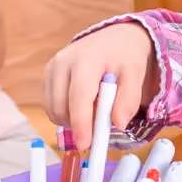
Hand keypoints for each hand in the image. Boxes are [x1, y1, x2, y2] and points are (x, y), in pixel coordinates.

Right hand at [40, 22, 156, 146]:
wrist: (114, 39)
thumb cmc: (124, 58)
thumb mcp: (135, 76)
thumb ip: (129, 100)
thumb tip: (118, 124)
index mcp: (87, 58)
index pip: (79, 95)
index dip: (81, 122)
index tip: (85, 143)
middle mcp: (63, 61)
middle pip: (61, 104)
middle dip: (76, 125)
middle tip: (96, 130)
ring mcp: (52, 67)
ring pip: (52, 108)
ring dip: (69, 120)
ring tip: (92, 112)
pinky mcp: (47, 74)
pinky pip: (49, 104)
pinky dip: (63, 113)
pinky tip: (80, 106)